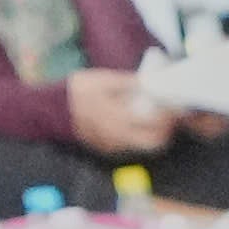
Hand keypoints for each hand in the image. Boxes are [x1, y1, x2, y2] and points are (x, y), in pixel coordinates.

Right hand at [55, 62, 170, 151]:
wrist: (52, 110)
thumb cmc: (77, 91)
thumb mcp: (103, 80)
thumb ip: (129, 82)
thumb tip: (151, 82)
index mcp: (119, 119)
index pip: (155, 124)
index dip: (170, 116)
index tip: (176, 106)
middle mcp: (119, 137)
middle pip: (155, 142)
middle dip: (167, 130)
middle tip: (170, 115)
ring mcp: (113, 146)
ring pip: (144, 147)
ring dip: (155, 134)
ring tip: (156, 117)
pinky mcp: (107, 149)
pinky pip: (131, 146)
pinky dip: (140, 136)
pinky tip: (137, 122)